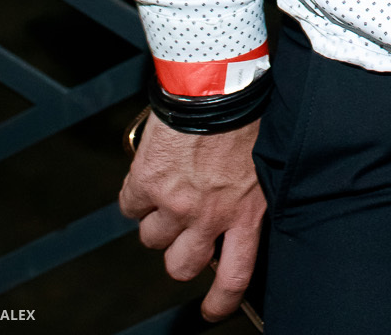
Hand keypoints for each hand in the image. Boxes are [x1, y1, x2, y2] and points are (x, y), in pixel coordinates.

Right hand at [119, 111, 264, 322]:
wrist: (217, 82)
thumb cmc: (245, 110)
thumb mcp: (261, 162)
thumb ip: (246, 193)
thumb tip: (236, 204)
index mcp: (245, 211)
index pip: (234, 276)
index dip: (220, 301)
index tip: (211, 309)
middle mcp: (208, 215)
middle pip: (180, 266)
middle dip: (178, 252)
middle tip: (182, 228)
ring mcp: (175, 202)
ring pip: (151, 239)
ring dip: (156, 218)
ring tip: (169, 186)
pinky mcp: (147, 183)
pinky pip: (129, 206)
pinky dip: (135, 193)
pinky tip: (150, 172)